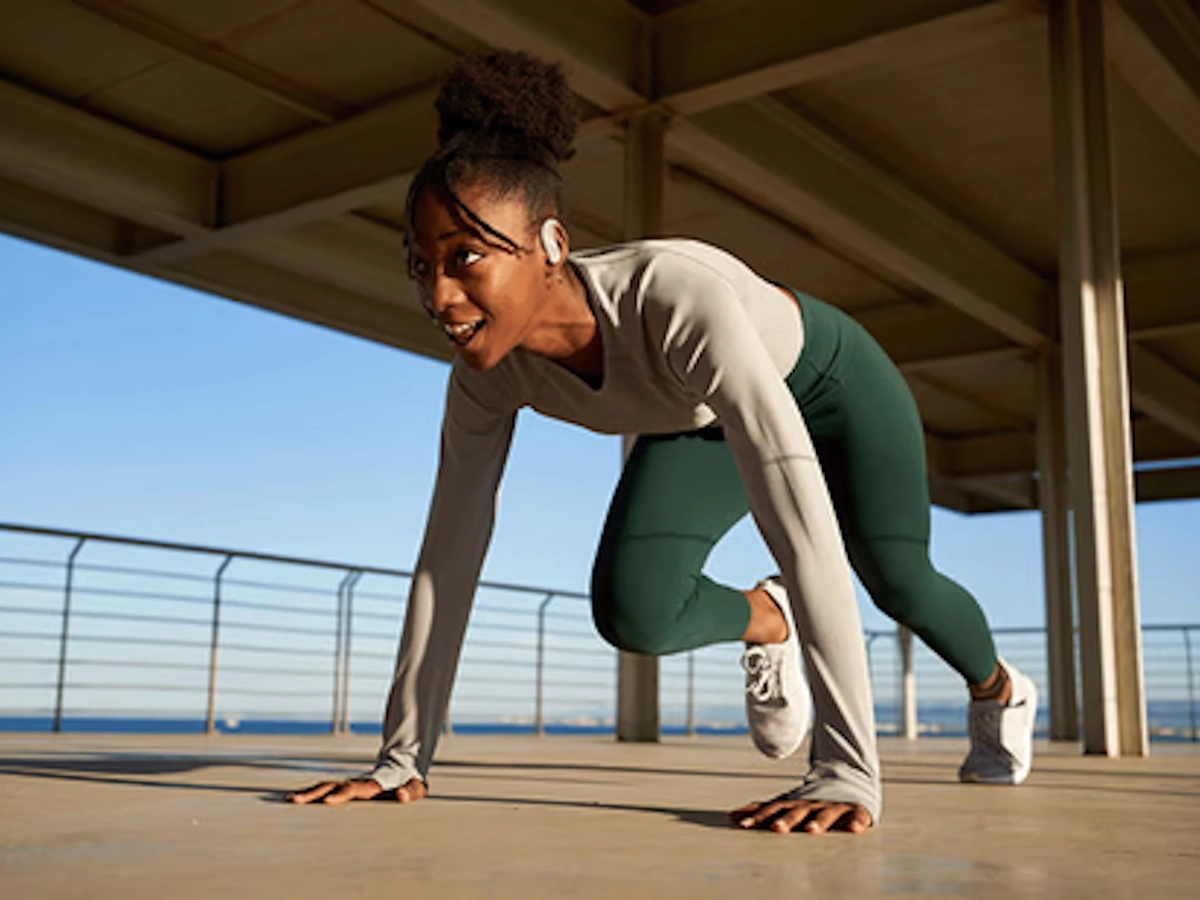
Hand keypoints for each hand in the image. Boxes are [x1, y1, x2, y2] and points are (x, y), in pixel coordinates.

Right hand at [286, 777, 426, 804]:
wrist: (402, 769)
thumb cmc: (410, 784)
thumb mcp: (416, 789)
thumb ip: (411, 791)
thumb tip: (402, 795)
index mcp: (373, 784)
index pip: (355, 789)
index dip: (342, 794)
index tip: (327, 802)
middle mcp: (356, 782)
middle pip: (333, 786)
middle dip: (314, 794)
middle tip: (295, 800)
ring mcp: (348, 783)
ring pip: (324, 786)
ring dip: (307, 793)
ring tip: (289, 799)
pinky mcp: (344, 787)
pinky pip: (324, 789)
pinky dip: (309, 793)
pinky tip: (293, 799)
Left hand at [730, 794, 871, 834]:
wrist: (846, 786)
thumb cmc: (809, 805)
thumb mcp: (786, 805)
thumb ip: (762, 811)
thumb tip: (733, 814)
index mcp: (794, 804)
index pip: (774, 810)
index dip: (760, 817)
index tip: (745, 825)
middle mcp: (812, 805)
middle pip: (798, 812)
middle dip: (787, 820)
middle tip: (776, 829)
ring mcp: (834, 808)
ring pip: (826, 815)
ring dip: (819, 822)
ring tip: (811, 831)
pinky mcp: (855, 812)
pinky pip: (857, 817)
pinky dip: (856, 822)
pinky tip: (854, 829)